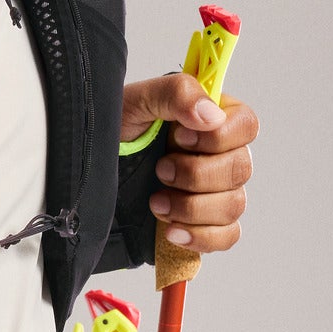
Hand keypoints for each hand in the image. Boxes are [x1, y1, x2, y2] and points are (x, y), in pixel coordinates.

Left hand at [122, 75, 258, 254]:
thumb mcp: (135, 102)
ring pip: (233, 205)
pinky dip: (201, 236)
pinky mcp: (201, 223)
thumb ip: (175, 94)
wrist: (87, 175)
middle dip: (196, 174)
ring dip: (192, 207)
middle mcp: (217, 155)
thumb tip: (211, 114)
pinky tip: (172, 231)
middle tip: (160, 170)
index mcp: (209, 119)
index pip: (245, 125)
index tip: (181, 139)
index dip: (219, 137)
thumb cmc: (112, 132)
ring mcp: (212, 192)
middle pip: (240, 169)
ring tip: (155, 202)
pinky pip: (226, 236)